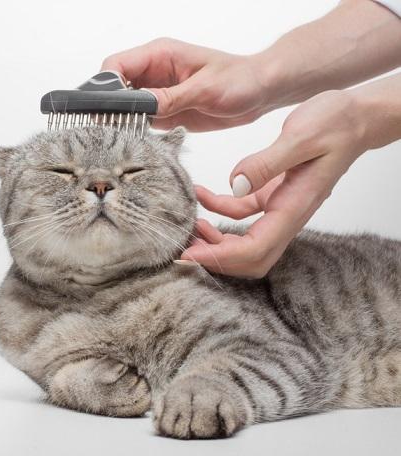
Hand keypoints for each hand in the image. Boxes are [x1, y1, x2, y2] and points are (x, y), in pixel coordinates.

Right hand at [101, 38, 273, 130]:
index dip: (106, 86)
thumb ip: (171, 97)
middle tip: (111, 127)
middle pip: (114, 86)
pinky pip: (139, 119)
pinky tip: (137, 140)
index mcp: (160, 55)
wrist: (260, 91)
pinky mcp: (163, 110)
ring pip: (123, 105)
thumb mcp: (205, 90)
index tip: (109, 108)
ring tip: (123, 136)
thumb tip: (142, 105)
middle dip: (109, 106)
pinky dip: (134, 130)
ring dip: (120, 120)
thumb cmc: (239, 80)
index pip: (117, 65)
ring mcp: (156, 92)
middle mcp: (153, 72)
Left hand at [181, 90, 368, 277]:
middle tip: (181, 248)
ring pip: (244, 240)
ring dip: (214, 240)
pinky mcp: (272, 195)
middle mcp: (287, 215)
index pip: (255, 249)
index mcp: (294, 207)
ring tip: (187, 224)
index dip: (220, 257)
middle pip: (250, 257)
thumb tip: (235, 184)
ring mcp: (279, 208)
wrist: (354, 117)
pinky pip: (241, 214)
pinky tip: (200, 194)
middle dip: (215, 258)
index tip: (189, 254)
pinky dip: (218, 210)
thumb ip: (266, 163)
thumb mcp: (300, 136)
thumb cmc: (335, 124)